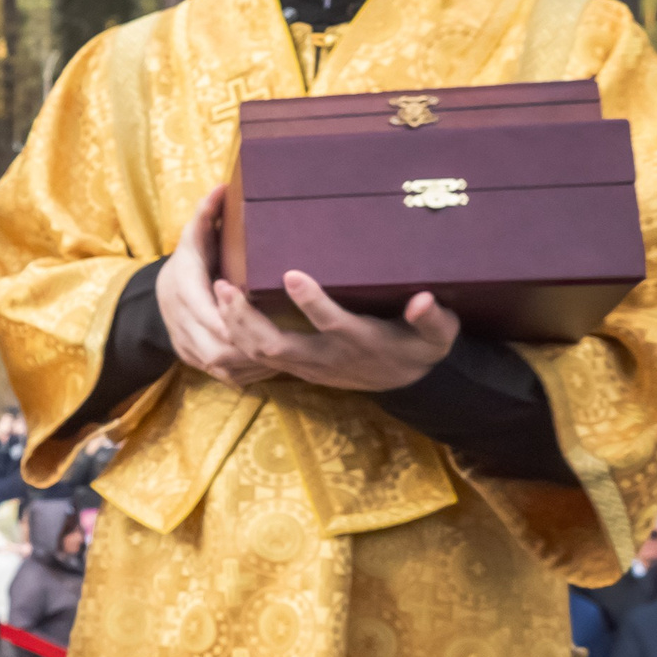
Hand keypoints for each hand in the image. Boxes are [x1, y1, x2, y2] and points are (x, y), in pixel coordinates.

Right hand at [156, 188, 276, 387]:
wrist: (157, 296)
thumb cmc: (186, 263)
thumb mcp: (193, 237)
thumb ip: (206, 215)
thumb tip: (221, 187)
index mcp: (183, 292)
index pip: (211, 313)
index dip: (239, 317)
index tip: (268, 310)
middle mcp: (182, 323)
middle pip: (219, 347)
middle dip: (254, 348)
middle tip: (291, 341)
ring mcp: (187, 346)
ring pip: (223, 365)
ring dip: (256, 362)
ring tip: (291, 355)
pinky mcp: (195, 361)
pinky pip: (225, 375)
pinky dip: (251, 372)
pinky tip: (277, 365)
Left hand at [210, 271, 457, 391]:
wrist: (405, 382)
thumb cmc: (420, 347)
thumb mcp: (437, 336)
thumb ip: (432, 319)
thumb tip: (424, 300)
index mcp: (361, 342)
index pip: (333, 323)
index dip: (312, 302)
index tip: (292, 274)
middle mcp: (328, 357)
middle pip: (276, 346)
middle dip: (246, 319)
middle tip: (224, 286)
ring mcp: (307, 366)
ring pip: (259, 354)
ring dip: (235, 325)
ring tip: (218, 291)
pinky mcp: (297, 367)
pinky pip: (257, 359)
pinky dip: (236, 337)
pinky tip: (221, 310)